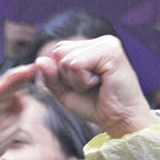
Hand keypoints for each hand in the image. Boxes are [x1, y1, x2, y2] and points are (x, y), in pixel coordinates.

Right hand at [0, 64, 34, 159]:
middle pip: (2, 87)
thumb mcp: (10, 129)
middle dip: (16, 77)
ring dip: (4, 84)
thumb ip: (16, 114)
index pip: (11, 89)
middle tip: (31, 67)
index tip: (37, 71)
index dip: (23, 79)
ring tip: (18, 74)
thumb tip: (23, 97)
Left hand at [36, 35, 156, 137]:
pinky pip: (76, 65)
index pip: (58, 51)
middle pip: (59, 53)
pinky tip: (101, 83)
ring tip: (98, 85)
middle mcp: (101, 41)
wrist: (120, 119)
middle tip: (92, 86)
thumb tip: (39, 59)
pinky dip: (83, 81)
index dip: (62, 74)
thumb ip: (50, 76)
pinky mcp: (111, 51)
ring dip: (77, 81)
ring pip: (66, 60)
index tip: (85, 84)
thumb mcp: (65, 92)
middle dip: (68, 77)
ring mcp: (107, 43)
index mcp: (92, 46)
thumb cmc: (95, 105)